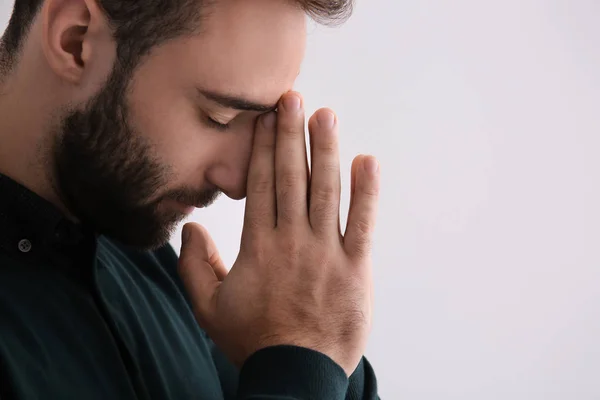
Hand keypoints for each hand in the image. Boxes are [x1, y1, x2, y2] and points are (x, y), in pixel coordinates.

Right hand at [178, 92, 380, 375]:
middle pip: (292, 178)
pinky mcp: (355, 269)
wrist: (294, 375)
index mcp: (258, 246)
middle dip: (291, 135)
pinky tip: (366, 162)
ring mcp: (326, 253)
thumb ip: (194, 266)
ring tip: (325, 116)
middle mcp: (292, 241)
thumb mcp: (208, 308)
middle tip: (292, 98)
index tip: (265, 118)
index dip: (264, 148)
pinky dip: (366, 192)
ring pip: (326, 192)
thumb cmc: (253, 340)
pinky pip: (363, 224)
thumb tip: (189, 229)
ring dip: (326, 151)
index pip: (262, 185)